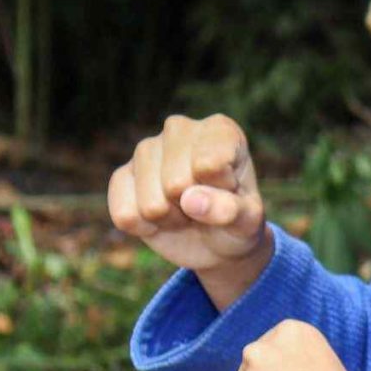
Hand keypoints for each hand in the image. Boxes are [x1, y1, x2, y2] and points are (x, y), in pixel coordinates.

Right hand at [108, 114, 269, 303]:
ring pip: (151, 204)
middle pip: (175, 184)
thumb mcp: (248, 221)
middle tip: (204, 205)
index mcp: (219, 130)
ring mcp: (146, 149)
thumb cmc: (237, 221)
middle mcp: (179, 129)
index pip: (209, 165)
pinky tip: (160, 218)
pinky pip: (125, 214)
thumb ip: (230, 209)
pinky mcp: (122, 175)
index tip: (231, 190)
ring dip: (169, 219)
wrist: (215, 241)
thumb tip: (190, 200)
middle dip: (191, 208)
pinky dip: (145, 228)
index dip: (221, 191)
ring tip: (185, 210)